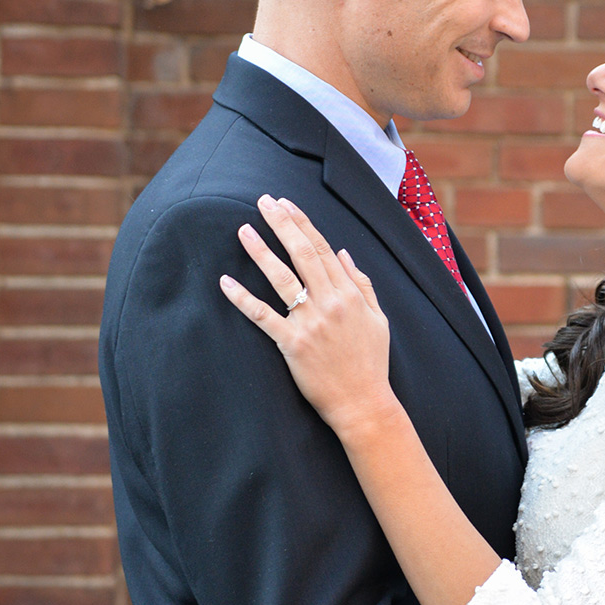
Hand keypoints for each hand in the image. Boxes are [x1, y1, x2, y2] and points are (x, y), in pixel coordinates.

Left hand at [221, 196, 394, 436]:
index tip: (286, 203)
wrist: (364, 403)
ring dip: (261, 251)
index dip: (303, 223)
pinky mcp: (292, 344)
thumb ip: (362, 283)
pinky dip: (243, 298)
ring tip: (244, 230)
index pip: (323, 249)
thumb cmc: (371, 363)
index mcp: (350, 294)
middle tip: (263, 201)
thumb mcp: (378, 319)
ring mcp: (310, 323)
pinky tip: (225, 282)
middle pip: (302, 254)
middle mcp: (330, 303)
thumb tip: (343, 253)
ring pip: (282, 279)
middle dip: (282, 224)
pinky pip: (262, 316)